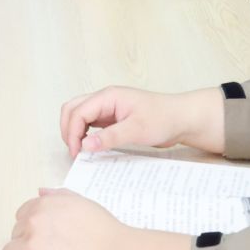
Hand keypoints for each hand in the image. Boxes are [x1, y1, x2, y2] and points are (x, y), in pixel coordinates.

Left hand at [0, 189, 133, 249]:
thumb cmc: (105, 231)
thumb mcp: (83, 202)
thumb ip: (58, 195)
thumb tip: (40, 192)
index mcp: (44, 204)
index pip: (22, 214)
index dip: (33, 227)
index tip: (48, 238)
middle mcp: (33, 221)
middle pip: (15, 233)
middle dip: (28, 242)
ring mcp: (30, 245)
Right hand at [58, 85, 225, 156]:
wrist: (181, 119)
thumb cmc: (163, 119)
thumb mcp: (137, 130)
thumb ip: (110, 137)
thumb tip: (85, 145)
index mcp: (108, 97)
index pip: (78, 112)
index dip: (72, 133)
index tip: (77, 153)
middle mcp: (104, 99)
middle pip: (72, 109)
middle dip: (68, 130)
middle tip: (75, 152)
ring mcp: (107, 108)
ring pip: (78, 115)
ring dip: (74, 131)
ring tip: (80, 150)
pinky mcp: (112, 118)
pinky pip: (90, 123)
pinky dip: (84, 134)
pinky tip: (91, 147)